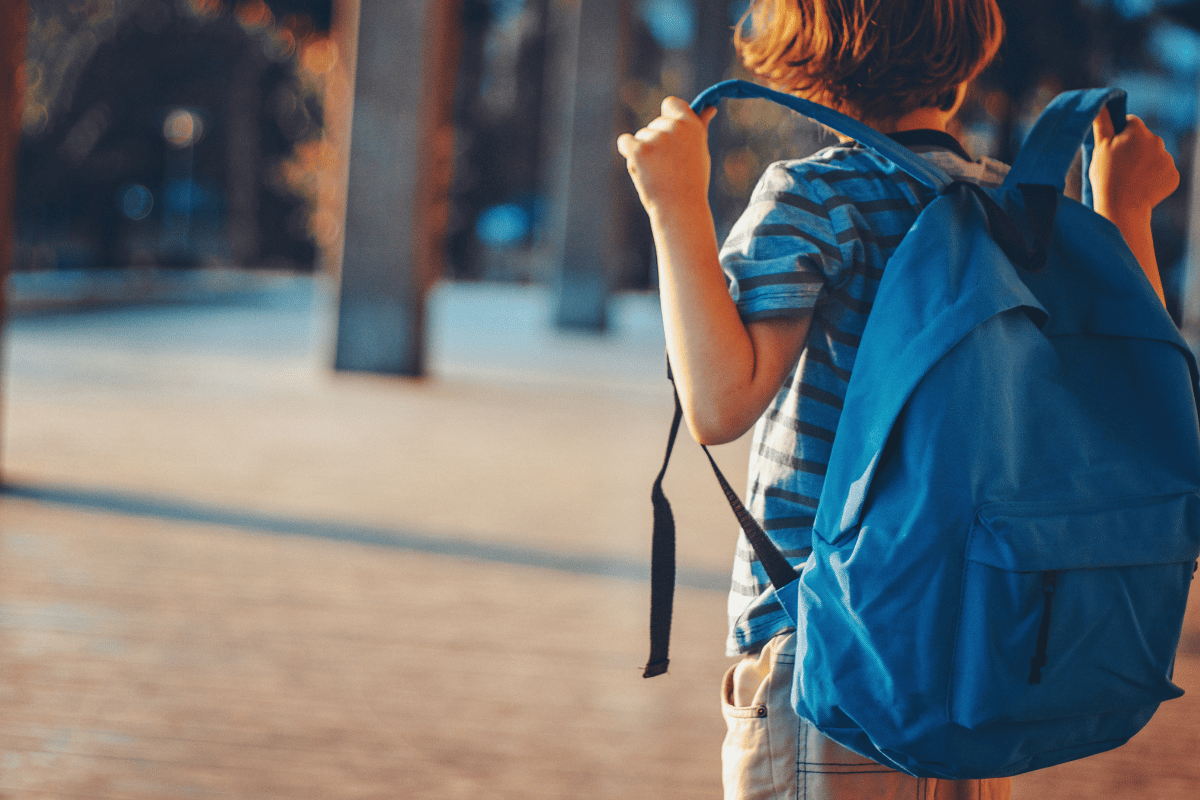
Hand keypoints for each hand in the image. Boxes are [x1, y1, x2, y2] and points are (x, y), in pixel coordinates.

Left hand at [617, 97, 717, 217]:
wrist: (680, 209)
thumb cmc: (692, 181)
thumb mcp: (700, 151)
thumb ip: (700, 126)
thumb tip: (711, 107)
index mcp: (692, 125)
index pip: (671, 103)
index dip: (668, 117)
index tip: (671, 133)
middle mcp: (675, 127)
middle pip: (655, 123)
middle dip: (657, 142)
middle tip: (669, 166)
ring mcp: (656, 138)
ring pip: (641, 135)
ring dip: (645, 151)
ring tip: (659, 173)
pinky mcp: (639, 150)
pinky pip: (625, 142)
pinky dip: (628, 152)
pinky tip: (641, 168)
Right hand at [1089, 106, 1178, 224]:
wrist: (1122, 208)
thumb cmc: (1107, 177)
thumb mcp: (1099, 148)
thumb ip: (1103, 123)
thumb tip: (1101, 104)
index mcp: (1138, 131)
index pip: (1131, 123)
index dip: (1120, 135)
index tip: (1112, 150)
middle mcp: (1157, 141)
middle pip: (1144, 140)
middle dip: (1134, 150)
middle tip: (1119, 168)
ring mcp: (1168, 159)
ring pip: (1154, 157)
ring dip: (1144, 164)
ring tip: (1130, 180)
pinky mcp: (1174, 176)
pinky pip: (1163, 172)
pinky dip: (1154, 178)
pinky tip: (1141, 187)